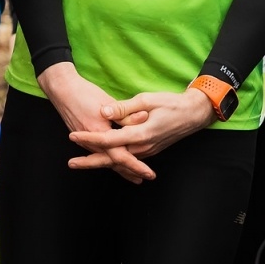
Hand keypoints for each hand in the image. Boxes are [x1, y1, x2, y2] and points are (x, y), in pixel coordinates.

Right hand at [36, 63, 154, 183]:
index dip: (135, 166)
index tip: (148, 174)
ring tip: (133, 175)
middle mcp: (90, 142)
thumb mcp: (108, 102)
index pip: (120, 156)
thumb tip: (144, 118)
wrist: (61, 89)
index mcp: (99, 133)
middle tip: (142, 180)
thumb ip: (125, 114)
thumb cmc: (84, 93)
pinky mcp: (82, 138)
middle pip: (112, 163)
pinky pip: (98, 153)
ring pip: (104, 159)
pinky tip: (115, 161)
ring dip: (119, 168)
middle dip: (128, 172)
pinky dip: (109, 159)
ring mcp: (84, 141)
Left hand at [68, 88, 215, 170]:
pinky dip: (114, 162)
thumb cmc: (171, 103)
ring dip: (100, 162)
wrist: (193, 114)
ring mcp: (146, 151)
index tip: (73, 135)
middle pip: (111, 158)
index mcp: (140, 134)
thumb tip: (104, 112)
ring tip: (81, 163)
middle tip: (71, 163)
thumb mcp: (147, 100)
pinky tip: (104, 161)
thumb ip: (124, 108)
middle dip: (90, 162)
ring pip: (119, 161)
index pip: (108, 140)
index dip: (89, 138)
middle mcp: (142, 147)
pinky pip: (128, 159)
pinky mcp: (149, 150)